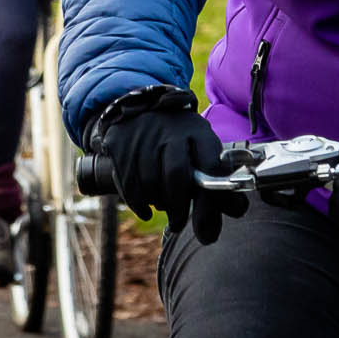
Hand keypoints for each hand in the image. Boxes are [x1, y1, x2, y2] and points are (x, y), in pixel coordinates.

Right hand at [102, 104, 246, 242]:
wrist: (141, 108)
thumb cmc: (180, 144)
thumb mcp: (202, 156)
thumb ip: (216, 194)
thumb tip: (218, 228)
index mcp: (199, 133)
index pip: (210, 167)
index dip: (210, 203)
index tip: (205, 229)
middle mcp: (172, 130)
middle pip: (176, 174)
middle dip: (178, 207)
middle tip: (179, 224)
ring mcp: (144, 136)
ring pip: (150, 182)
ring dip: (158, 205)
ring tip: (165, 208)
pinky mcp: (121, 144)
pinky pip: (129, 185)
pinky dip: (139, 205)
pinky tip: (147, 211)